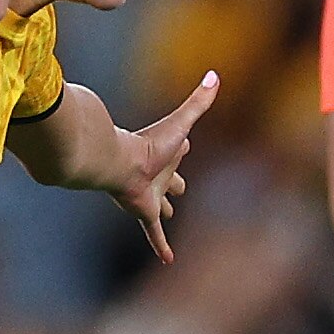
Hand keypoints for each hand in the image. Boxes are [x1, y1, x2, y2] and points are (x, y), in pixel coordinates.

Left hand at [106, 71, 226, 263]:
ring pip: (162, 203)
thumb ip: (198, 100)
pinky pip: (155, 232)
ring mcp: (152, 194)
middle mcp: (159, 174)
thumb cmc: (149, 143)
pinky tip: (168, 259)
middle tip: (180, 188)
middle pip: (171, 178)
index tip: (185, 143)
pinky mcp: (146, 212)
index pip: (180, 147)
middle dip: (175, 181)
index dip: (183, 146)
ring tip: (168, 214)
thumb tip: (214, 74)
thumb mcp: (181, 123)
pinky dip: (161, 245)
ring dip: (165, 208)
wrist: (118, 163)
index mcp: (167, 152)